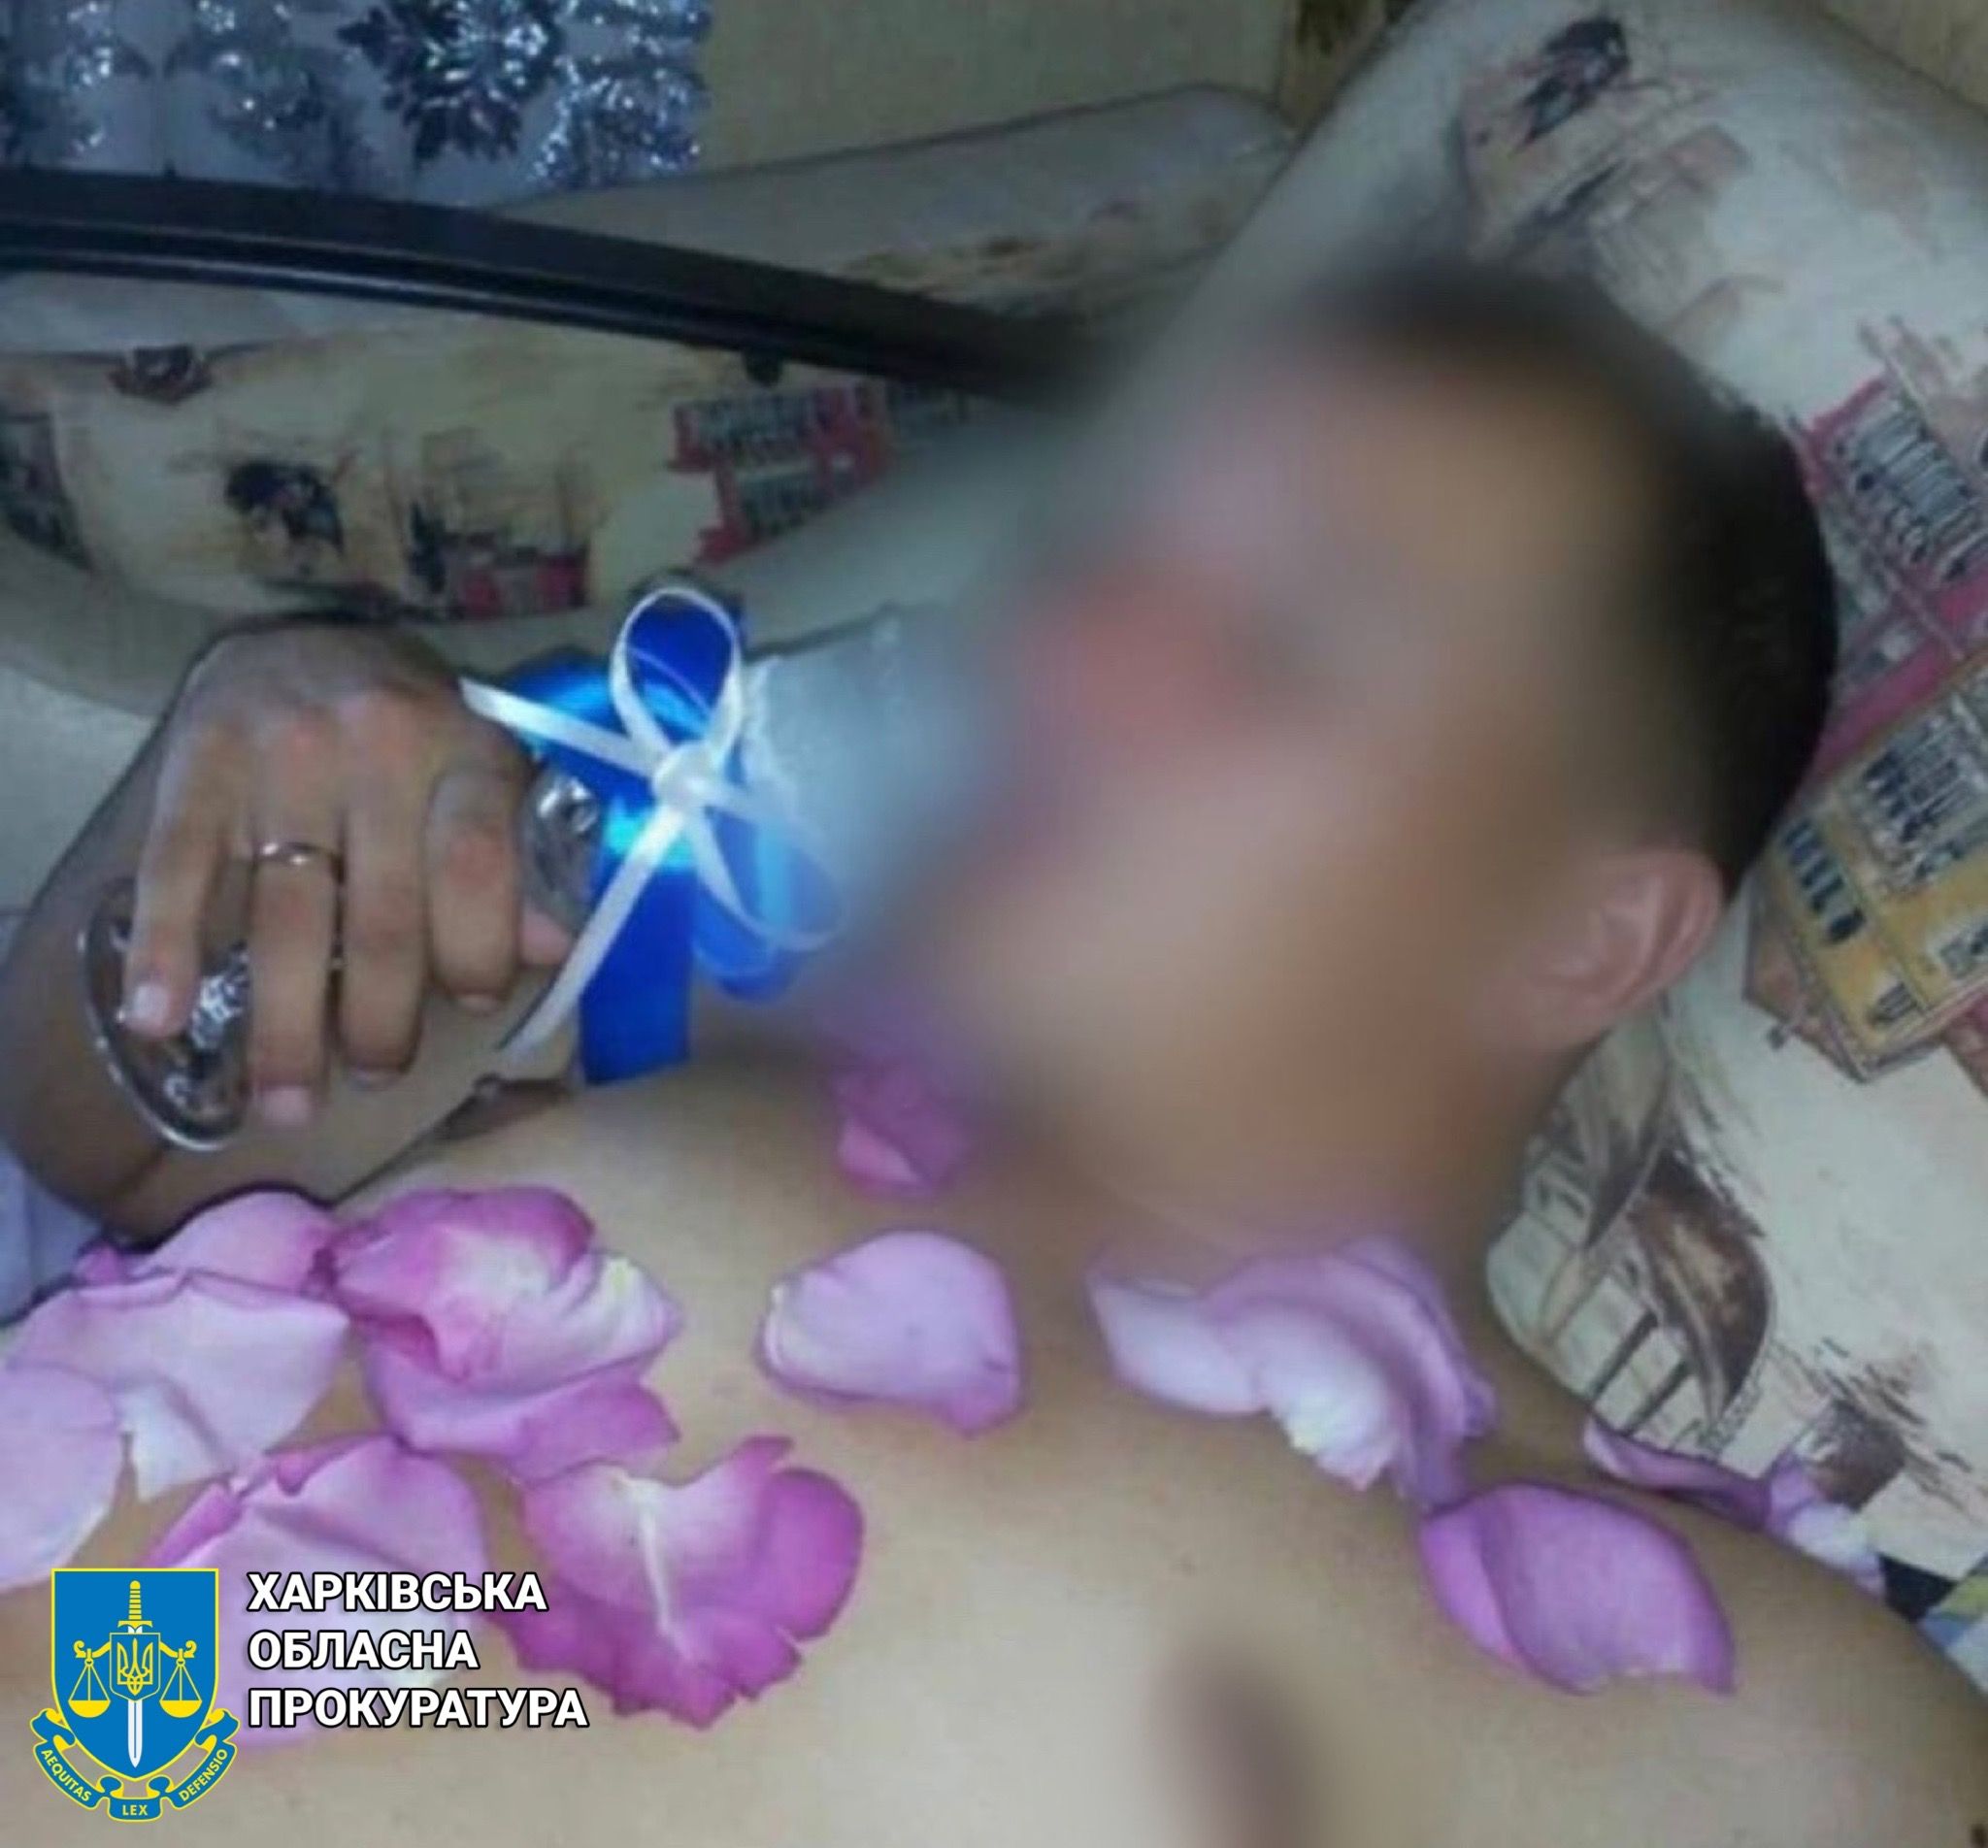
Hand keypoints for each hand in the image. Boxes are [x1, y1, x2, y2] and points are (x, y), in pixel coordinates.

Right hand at [119, 622, 570, 1125]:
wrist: (301, 633)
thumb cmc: (413, 733)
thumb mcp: (487, 776)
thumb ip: (521, 859)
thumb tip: (552, 948)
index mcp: (465, 754)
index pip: (477, 869)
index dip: (477, 951)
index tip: (471, 1007)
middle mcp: (379, 753)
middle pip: (383, 918)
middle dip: (381, 1020)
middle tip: (374, 1076)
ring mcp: (283, 758)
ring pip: (288, 916)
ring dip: (285, 1025)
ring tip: (286, 1101)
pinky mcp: (198, 761)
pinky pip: (178, 867)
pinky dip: (165, 950)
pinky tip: (157, 1019)